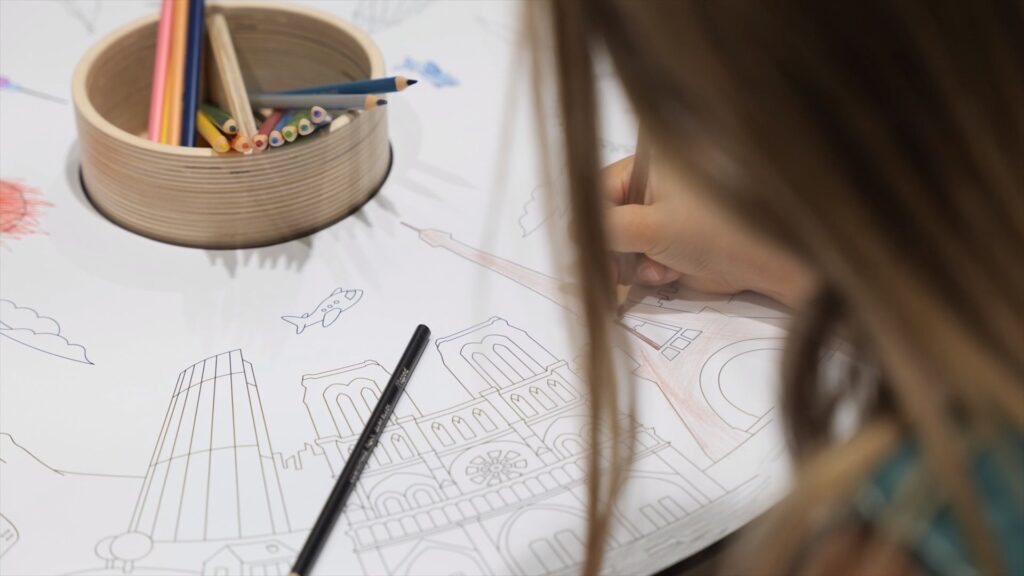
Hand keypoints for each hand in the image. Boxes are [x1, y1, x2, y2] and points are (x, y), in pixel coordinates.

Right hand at [603, 155, 815, 307]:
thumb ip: (605, 227)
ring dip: (633, 263)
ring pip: (623, 242)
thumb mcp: (650, 226)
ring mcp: (663, 211)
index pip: (599, 189)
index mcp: (649, 162)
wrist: (767, 262)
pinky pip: (642, 256)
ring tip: (657, 270)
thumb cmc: (716, 230)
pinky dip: (649, 269)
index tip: (585, 253)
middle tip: (612, 276)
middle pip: (608, 217)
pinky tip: (668, 273)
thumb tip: (574, 234)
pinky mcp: (672, 238)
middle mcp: (654, 181)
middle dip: (612, 249)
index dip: (590, 223)